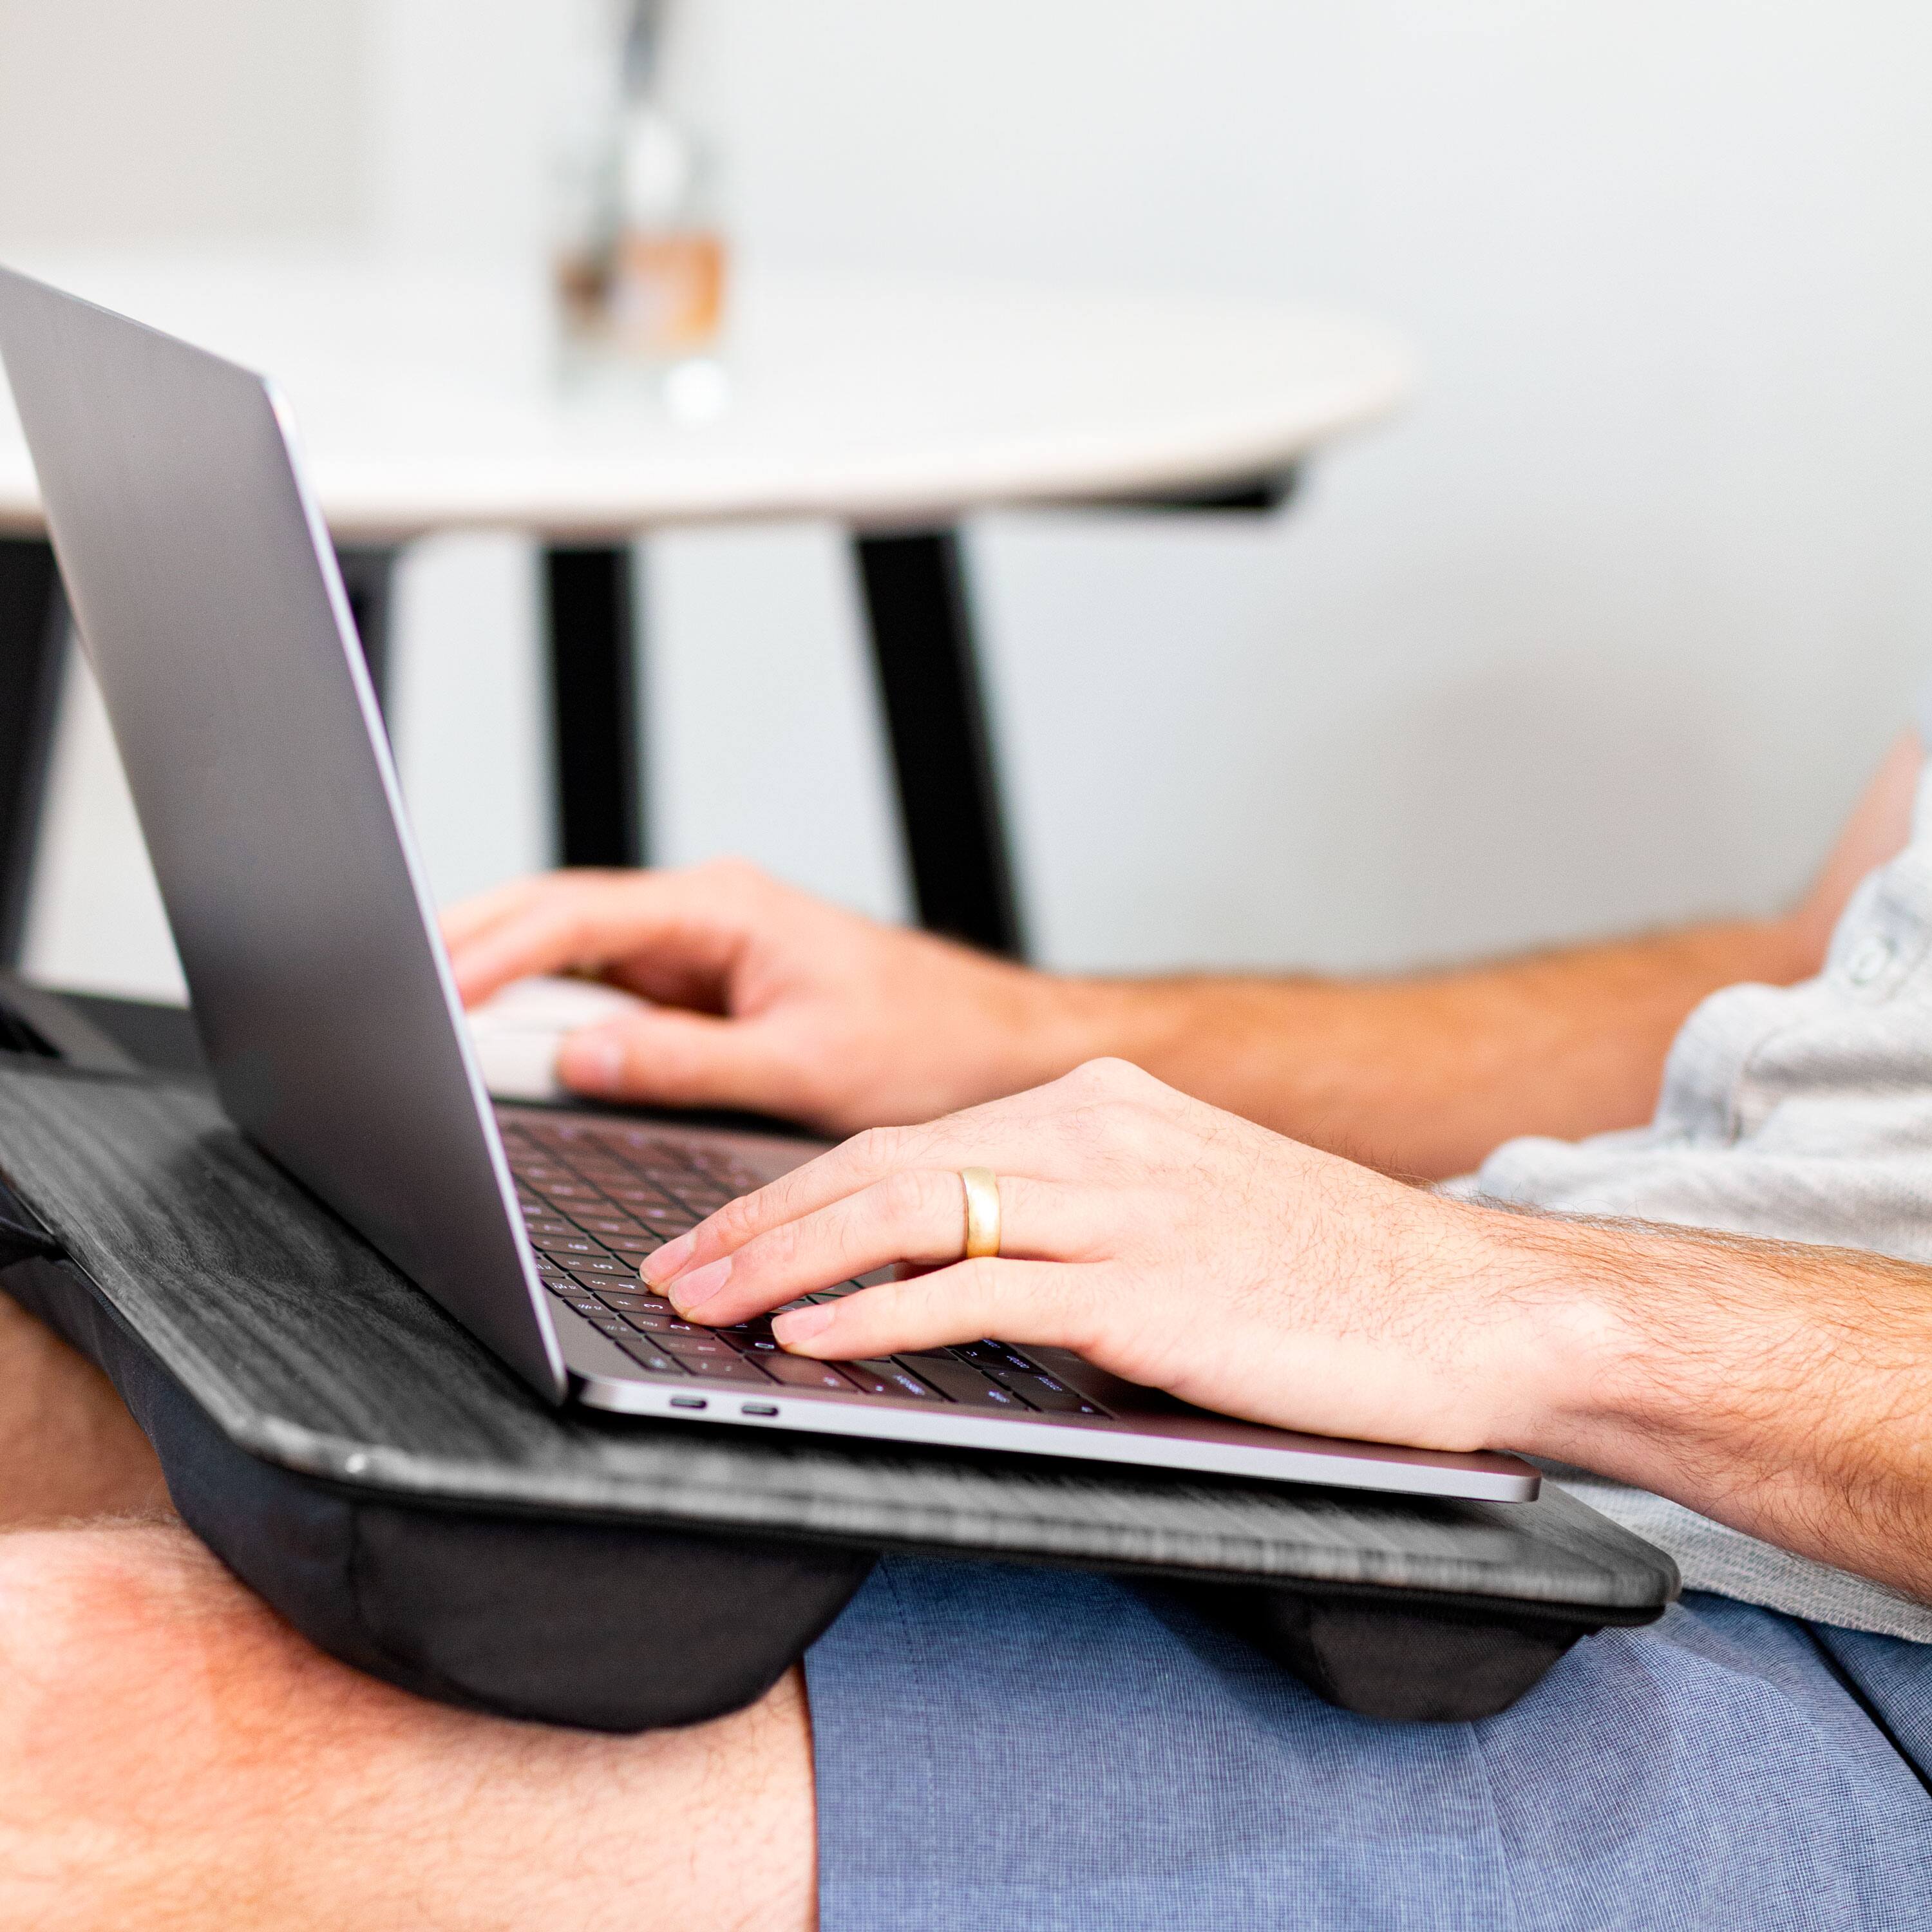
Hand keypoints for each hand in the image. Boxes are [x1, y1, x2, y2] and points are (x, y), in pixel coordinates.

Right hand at [441, 861, 1116, 1134]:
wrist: (989, 1044)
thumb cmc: (924, 1041)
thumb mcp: (802, 1066)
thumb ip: (687, 1061)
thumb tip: (585, 1061)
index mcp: (725, 909)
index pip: (579, 913)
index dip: (495, 950)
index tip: (432, 988)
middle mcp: (704, 915)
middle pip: (557, 918)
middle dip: (474, 954)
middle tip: (398, 1001)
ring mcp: (699, 948)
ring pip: (574, 954)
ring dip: (512, 988)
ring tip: (440, 1035)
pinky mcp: (704, 985)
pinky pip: (611, 992)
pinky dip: (560, 1017)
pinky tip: (518, 1048)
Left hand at [640, 1058, 1585, 1453]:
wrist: (1472, 1303)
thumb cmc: (1329, 1274)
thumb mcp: (1177, 1211)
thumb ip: (1063, 1220)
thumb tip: (939, 1273)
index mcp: (1099, 1105)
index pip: (911, 1140)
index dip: (798, 1193)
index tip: (723, 1235)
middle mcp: (1097, 1129)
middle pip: (883, 1162)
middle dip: (760, 1220)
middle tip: (675, 1270)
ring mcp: (1120, 1201)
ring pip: (908, 1211)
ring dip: (787, 1262)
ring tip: (705, 1302)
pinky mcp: (1144, 1284)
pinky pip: (980, 1289)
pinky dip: (880, 1314)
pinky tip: (813, 1338)